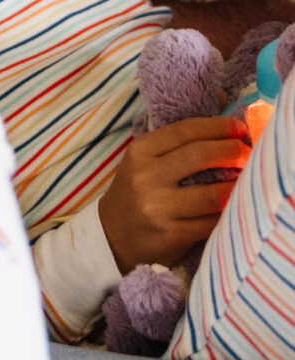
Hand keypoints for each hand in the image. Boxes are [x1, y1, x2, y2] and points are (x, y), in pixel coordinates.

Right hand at [98, 117, 249, 272]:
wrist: (112, 236)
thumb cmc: (136, 191)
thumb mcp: (143, 160)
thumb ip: (175, 143)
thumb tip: (223, 123)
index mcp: (140, 152)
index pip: (186, 130)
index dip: (219, 127)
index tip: (240, 129)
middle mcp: (146, 178)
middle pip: (200, 155)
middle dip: (232, 151)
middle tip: (247, 153)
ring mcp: (158, 208)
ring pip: (212, 194)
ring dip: (236, 186)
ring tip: (245, 181)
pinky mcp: (171, 235)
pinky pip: (211, 223)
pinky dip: (227, 213)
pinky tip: (232, 207)